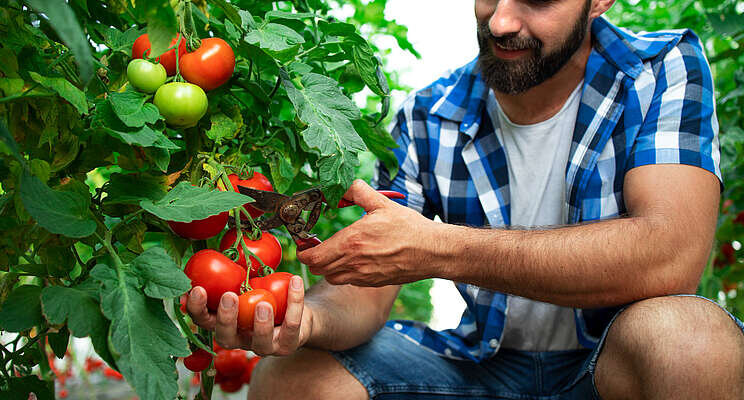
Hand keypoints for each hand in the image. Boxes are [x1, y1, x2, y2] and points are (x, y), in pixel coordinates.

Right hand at [185, 275, 312, 355]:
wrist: (300, 316)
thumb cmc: (266, 297)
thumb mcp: (247, 287)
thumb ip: (233, 277)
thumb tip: (219, 252)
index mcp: (226, 324)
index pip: (204, 321)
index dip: (196, 308)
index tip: (196, 289)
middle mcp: (241, 339)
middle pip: (226, 337)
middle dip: (225, 318)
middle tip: (228, 296)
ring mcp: (265, 346)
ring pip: (260, 343)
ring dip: (260, 323)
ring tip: (263, 303)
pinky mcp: (288, 344)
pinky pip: (292, 325)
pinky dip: (295, 302)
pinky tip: (295, 281)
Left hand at [298, 180, 440, 285]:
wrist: (431, 251)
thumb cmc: (409, 228)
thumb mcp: (381, 203)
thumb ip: (357, 191)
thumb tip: (341, 186)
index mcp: (351, 242)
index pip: (312, 256)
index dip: (303, 250)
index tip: (305, 241)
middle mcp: (353, 262)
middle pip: (317, 269)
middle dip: (312, 257)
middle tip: (316, 245)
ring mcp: (362, 276)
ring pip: (331, 277)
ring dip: (327, 266)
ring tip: (335, 251)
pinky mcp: (372, 283)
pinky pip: (348, 281)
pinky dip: (344, 272)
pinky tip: (354, 258)